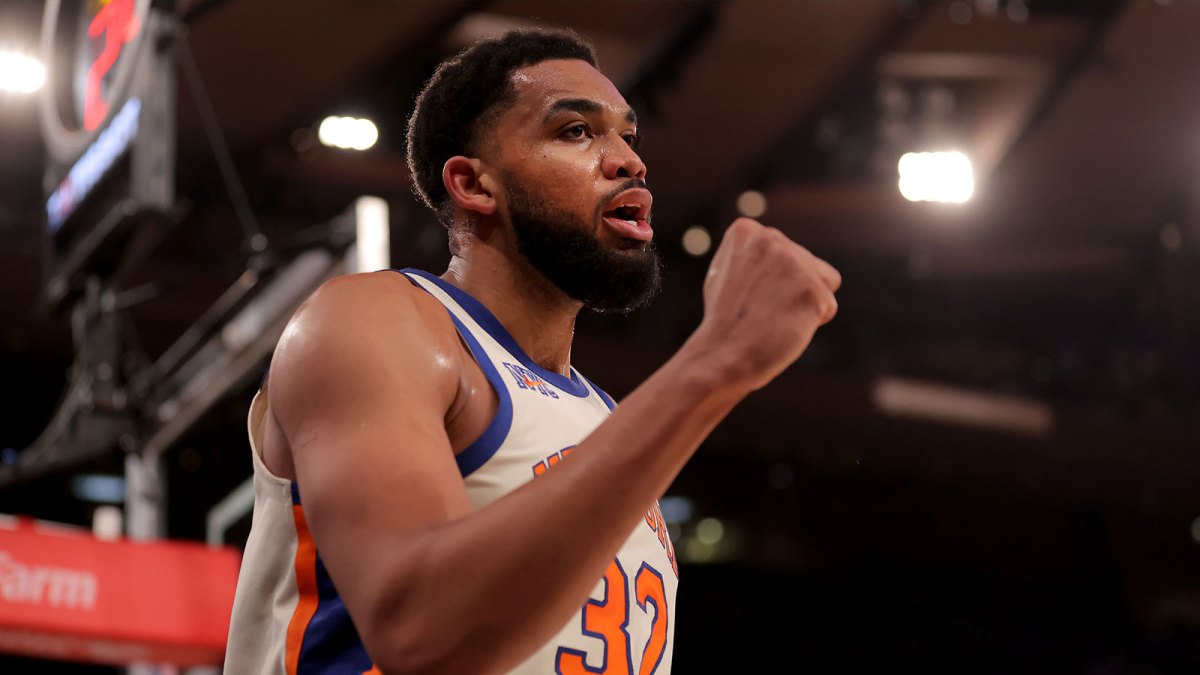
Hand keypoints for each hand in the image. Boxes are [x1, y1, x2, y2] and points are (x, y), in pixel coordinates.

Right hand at [692, 217, 840, 391]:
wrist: (721, 356)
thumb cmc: (725, 321)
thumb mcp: (729, 271)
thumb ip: (755, 254)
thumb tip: (780, 248)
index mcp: (746, 230)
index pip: (787, 250)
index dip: (774, 279)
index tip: (747, 294)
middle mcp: (771, 238)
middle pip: (810, 263)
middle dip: (792, 290)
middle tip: (760, 311)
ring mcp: (793, 263)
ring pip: (825, 282)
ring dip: (806, 303)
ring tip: (774, 318)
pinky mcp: (812, 290)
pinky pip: (828, 307)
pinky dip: (809, 324)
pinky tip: (783, 328)